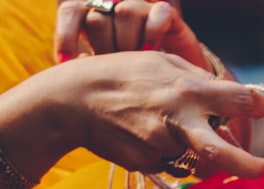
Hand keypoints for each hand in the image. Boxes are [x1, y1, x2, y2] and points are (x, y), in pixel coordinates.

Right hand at [0, 51, 263, 185]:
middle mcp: (179, 120)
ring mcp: (163, 146)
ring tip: (165, 126)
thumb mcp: (163, 63)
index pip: (237, 100)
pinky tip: (145, 134)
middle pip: (222, 152)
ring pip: (199, 159)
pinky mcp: (150, 163)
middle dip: (248, 165)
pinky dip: (168, 153)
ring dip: (196, 150)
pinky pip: (174, 163)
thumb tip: (237, 99)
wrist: (72, 99)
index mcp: (188, 89)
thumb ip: (200, 81)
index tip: (259, 109)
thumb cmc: (124, 76)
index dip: (252, 105)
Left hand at [55, 0, 203, 67]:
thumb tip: (72, 64)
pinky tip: (152, 53)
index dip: (65, 34)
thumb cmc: (138, 79)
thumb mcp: (110, 73)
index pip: (71, 12)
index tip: (64, 61)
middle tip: (114, 71)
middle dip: (103, 47)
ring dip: (128, 43)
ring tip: (135, 65)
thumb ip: (91, 66)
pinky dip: (152, 34)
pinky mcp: (167, 14)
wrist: (176, 82)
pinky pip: (156, 15)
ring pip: (125, 13)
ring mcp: (141, 8)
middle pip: (98, 17)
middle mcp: (116, 8)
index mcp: (95, 17)